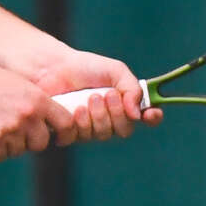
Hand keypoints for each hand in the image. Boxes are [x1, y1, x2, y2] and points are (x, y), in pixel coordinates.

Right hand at [0, 61, 74, 161]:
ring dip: (8, 144)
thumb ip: (38, 106)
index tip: (59, 138)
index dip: (64, 134)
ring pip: (18, 151)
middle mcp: (28, 115)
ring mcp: (10, 128)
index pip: (66, 124)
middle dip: (29, 141)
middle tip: (13, 128)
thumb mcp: (22, 86)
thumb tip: (49, 129)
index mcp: (39, 100)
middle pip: (41, 144)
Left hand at [33, 50, 159, 141]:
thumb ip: (132, 88)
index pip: (147, 118)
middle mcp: (110, 119)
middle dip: (117, 113)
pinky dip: (81, 123)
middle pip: (124, 130)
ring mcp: (90, 128)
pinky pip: (81, 138)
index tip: (151, 113)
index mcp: (125, 104)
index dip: (152, 118)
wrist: (53, 68)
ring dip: (99, 116)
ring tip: (89, 98)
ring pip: (103, 135)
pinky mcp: (69, 132)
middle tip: (107, 95)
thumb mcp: (115, 70)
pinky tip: (75, 109)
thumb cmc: (85, 67)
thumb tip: (138, 114)